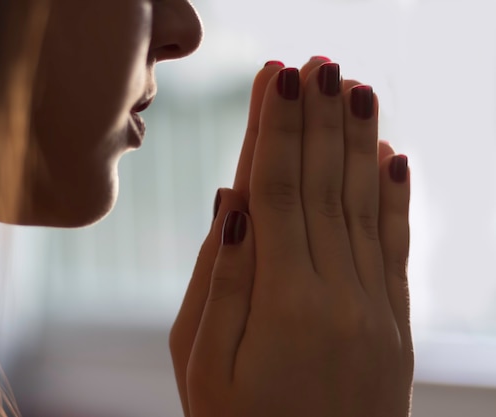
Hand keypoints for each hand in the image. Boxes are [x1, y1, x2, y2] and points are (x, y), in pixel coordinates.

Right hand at [170, 58, 411, 415]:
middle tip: (319, 63)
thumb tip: (232, 207)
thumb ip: (219, 282)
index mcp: (281, 302)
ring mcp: (374, 310)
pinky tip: (393, 157)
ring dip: (360, 143)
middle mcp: (336, 295)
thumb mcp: (203, 365)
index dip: (276, 132)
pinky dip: (396, 198)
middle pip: (324, 187)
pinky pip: (397, 249)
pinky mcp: (395, 327)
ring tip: (358, 89)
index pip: (277, 193)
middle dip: (318, 121)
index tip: (279, 79)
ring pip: (366, 208)